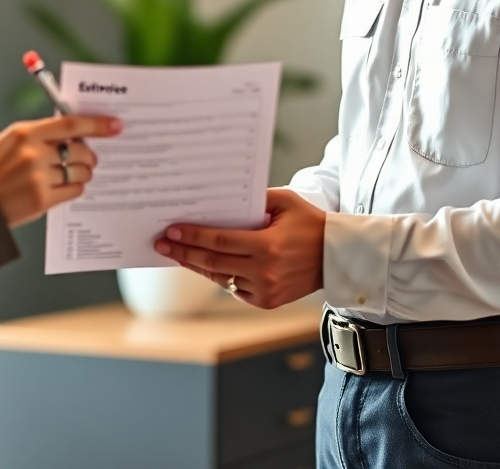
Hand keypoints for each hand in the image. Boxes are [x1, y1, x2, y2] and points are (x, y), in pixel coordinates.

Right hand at [0, 115, 121, 226]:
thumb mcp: (12, 139)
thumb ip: (42, 133)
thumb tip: (75, 133)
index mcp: (27, 133)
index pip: (71, 124)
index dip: (96, 124)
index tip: (114, 125)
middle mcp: (34, 154)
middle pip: (80, 150)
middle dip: (88, 154)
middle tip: (88, 157)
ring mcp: (38, 178)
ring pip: (80, 171)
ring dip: (83, 172)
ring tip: (75, 172)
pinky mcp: (42, 200)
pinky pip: (74, 190)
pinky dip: (75, 187)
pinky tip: (66, 185)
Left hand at [154, 188, 325, 308]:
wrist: (337, 255)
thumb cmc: (310, 222)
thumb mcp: (285, 201)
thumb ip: (255, 199)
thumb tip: (221, 198)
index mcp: (267, 245)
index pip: (219, 241)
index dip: (192, 237)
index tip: (171, 232)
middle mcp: (264, 271)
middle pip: (212, 262)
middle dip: (183, 253)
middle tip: (161, 244)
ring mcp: (265, 290)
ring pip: (220, 278)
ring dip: (196, 265)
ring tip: (177, 253)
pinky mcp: (267, 301)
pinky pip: (234, 289)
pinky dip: (219, 276)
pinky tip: (204, 264)